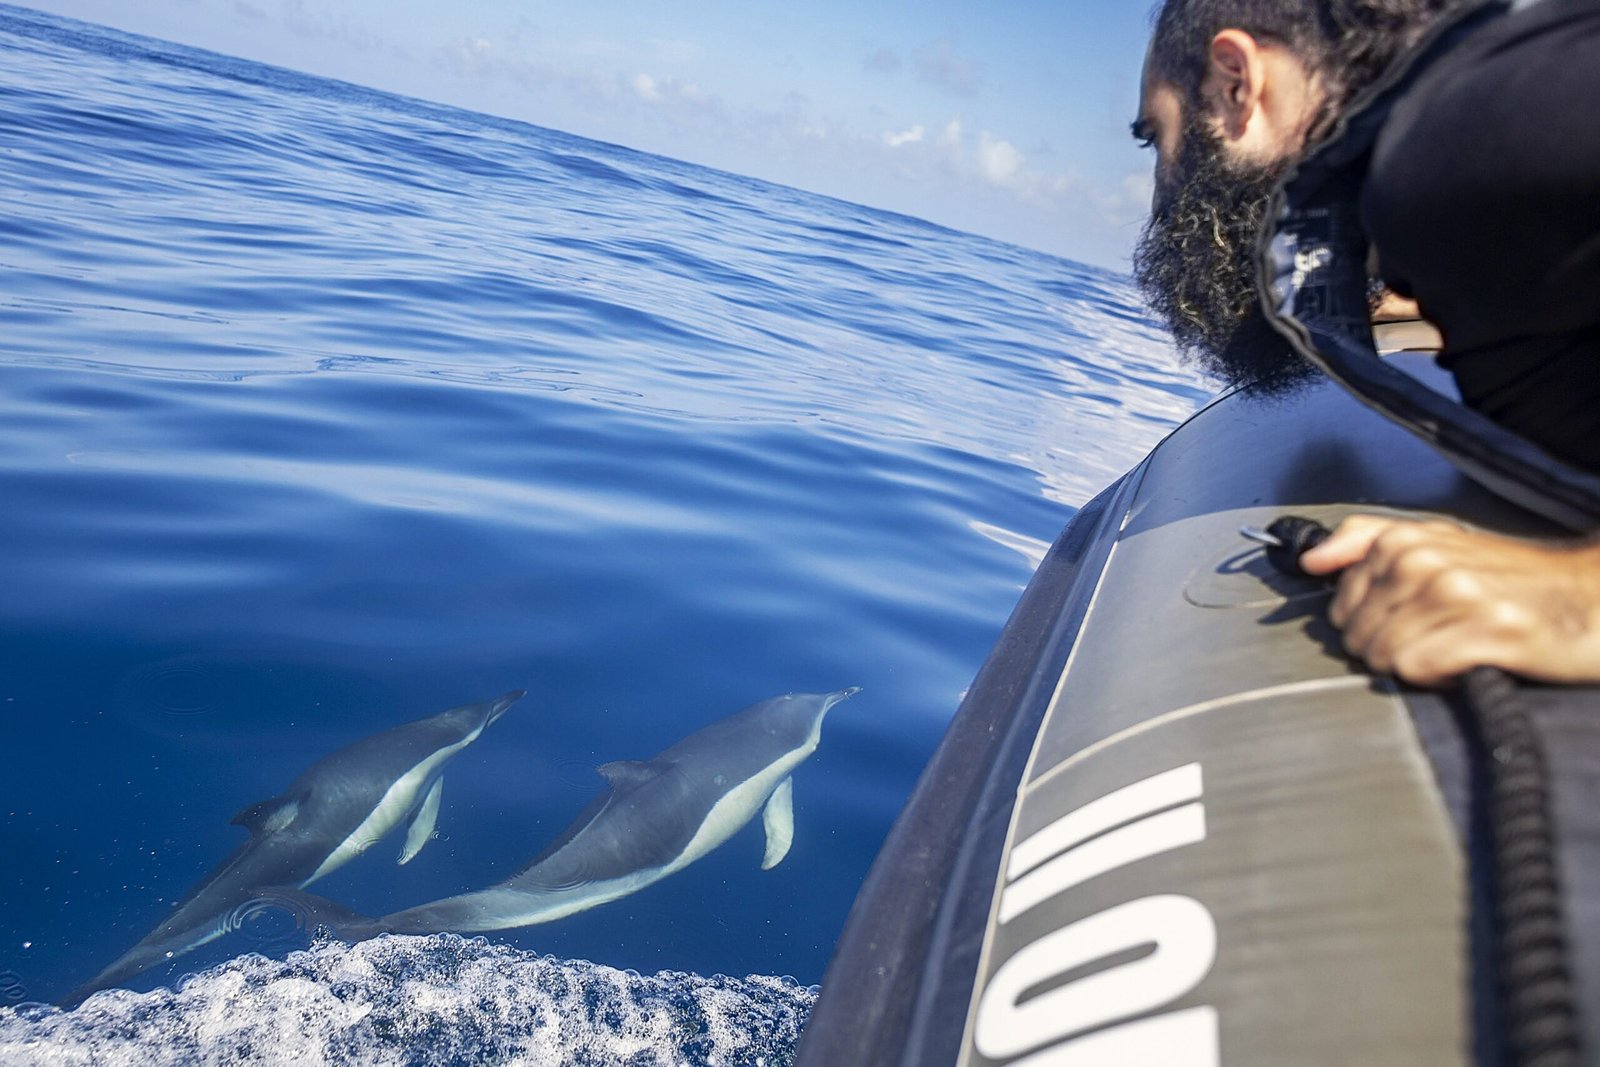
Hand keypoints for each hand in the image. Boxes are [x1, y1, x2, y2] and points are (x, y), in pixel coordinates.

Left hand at [1297, 515, 1599, 685]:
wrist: (1589, 599)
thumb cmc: (1508, 580)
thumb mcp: (1436, 543)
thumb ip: (1365, 540)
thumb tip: (1312, 560)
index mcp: (1404, 540)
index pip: (1340, 606)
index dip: (1368, 625)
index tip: (1404, 622)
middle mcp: (1425, 560)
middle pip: (1358, 635)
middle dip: (1387, 649)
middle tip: (1432, 640)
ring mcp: (1456, 592)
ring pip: (1384, 654)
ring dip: (1414, 665)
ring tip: (1450, 650)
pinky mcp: (1486, 629)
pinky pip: (1417, 668)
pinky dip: (1436, 677)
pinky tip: (1463, 663)